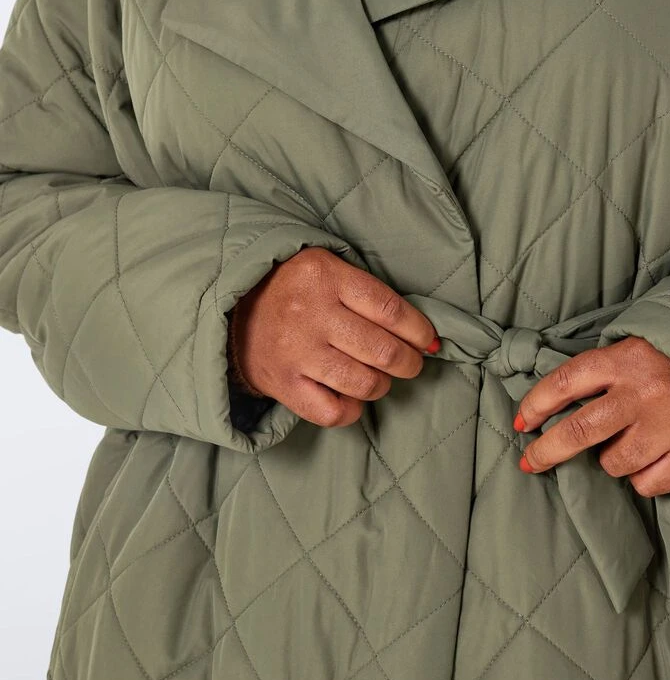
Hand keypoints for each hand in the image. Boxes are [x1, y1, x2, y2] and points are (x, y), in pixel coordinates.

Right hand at [229, 246, 439, 427]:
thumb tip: (422, 333)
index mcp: (327, 277)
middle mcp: (313, 314)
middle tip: (410, 362)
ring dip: (382, 385)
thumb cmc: (293, 287)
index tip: (429, 341)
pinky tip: (351, 398)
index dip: (419, 330)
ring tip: (379, 378)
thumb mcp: (327, 268)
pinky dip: (351, 410)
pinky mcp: (283, 384)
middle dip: (408, 362)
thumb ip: (368, 293)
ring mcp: (296, 352)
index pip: (390, 310)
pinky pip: (332, 411)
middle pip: (382, 350)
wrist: (231, 306)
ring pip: (363, 383)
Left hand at [513, 335, 669, 496]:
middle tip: (530, 462)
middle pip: (581, 430)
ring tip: (629, 441)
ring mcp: (669, 424)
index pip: (567, 382)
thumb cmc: (658, 373)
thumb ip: (593, 376)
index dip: (537, 405)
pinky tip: (653, 456)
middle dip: (548, 451)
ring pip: (613, 463)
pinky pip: (645, 484)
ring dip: (612, 460)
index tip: (522, 424)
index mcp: (624, 360)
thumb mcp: (627, 356)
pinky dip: (643, 477)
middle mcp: (645, 391)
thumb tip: (540, 412)